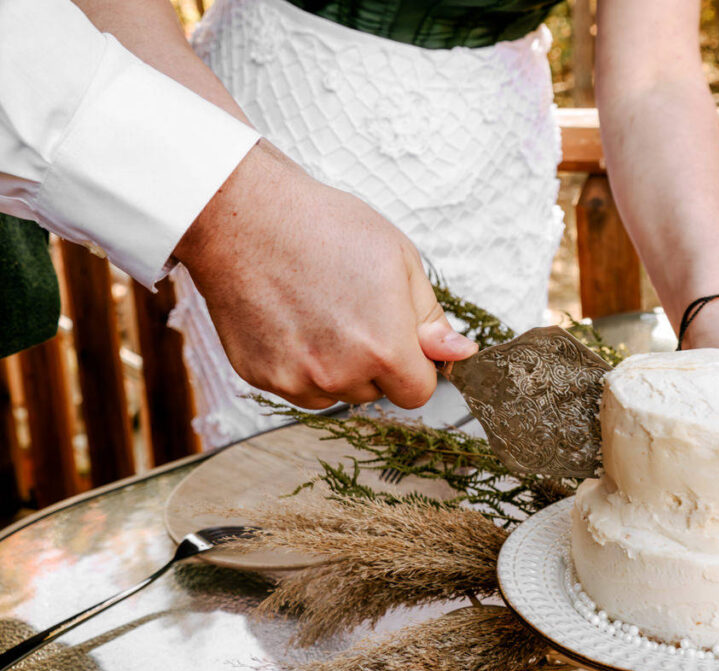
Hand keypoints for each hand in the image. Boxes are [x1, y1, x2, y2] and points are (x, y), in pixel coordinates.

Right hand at [173, 140, 476, 409]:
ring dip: (337, 368)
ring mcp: (296, 379)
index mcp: (384, 348)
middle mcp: (340, 373)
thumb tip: (460, 354)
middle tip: (353, 310)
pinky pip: (298, 389)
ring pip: (336, 394)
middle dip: (375, 363)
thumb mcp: (399, 260)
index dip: (414, 365)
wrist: (244, 216)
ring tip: (320, 311)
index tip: (400, 338)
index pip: (418, 392)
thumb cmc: (324, 227)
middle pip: (376, 393)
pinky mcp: (261, 378)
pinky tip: (293, 320)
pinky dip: (300, 365)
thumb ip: (430, 318)